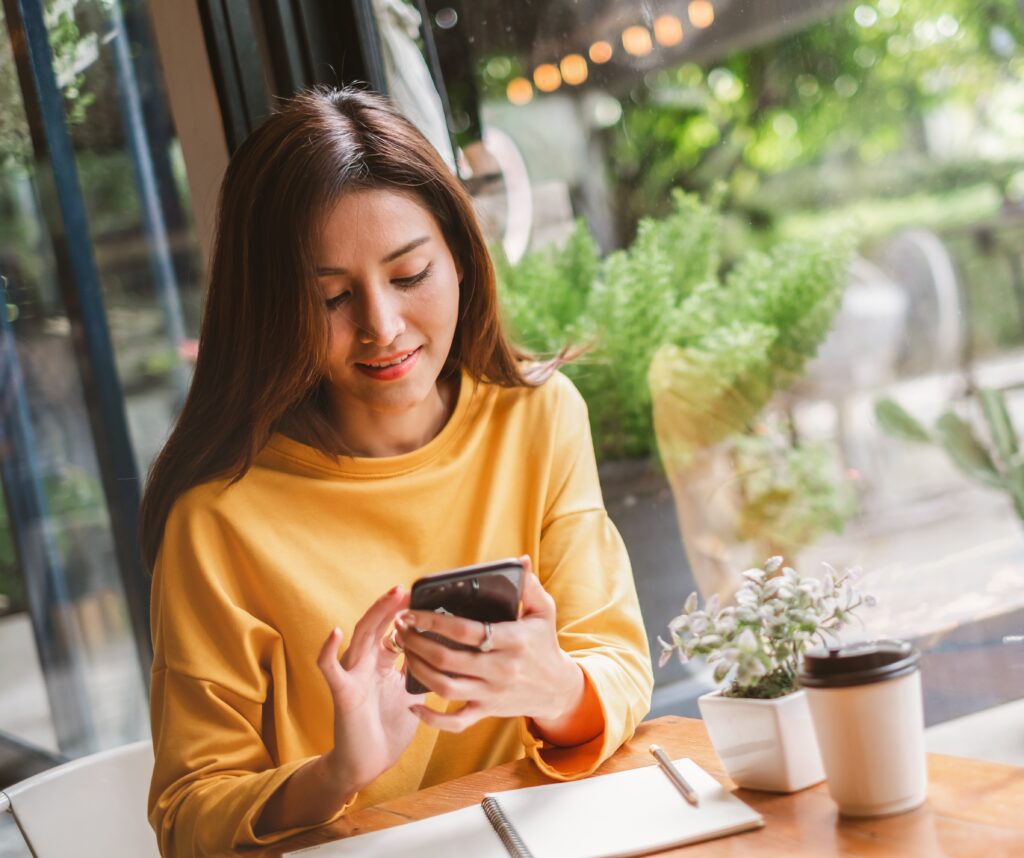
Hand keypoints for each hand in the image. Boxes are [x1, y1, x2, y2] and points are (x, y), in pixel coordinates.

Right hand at [316, 586, 424, 796]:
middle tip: (405, 588)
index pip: (392, 631)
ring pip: (360, 638)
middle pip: (377, 627)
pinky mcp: (342, 692)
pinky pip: (330, 669)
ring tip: (388, 598)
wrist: (367, 763)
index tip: (421, 597)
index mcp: (382, 664)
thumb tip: (447, 652)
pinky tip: (334, 632)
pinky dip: (328, 650)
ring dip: (374, 616)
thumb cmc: (388, 728)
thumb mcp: (412, 694)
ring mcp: (352, 676)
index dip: (404, 614)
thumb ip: (421, 671)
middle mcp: (365, 664)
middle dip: (391, 607)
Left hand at [396, 556, 586, 735]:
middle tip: (400, 628)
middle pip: (449, 659)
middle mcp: (501, 669)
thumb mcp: (544, 611)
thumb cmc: (544, 644)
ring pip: (446, 688)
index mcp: (513, 640)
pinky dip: (432, 718)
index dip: (434, 621)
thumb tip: (521, 560)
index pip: (467, 631)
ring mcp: (492, 693)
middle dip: (417, 642)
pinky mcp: (487, 711)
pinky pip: (455, 722)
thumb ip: (530, 586)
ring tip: (404, 651)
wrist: (557, 688)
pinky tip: (413, 703)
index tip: (412, 612)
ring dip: (418, 670)